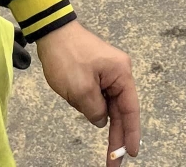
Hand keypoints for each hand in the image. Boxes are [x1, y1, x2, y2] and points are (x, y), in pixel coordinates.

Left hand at [36, 20, 139, 164]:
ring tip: (86, 118)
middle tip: (114, 161)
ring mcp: (107, 72)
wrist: (53, 32)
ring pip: (107, 104)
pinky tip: (81, 107)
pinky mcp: (96, 72)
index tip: (132, 153)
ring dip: (99, 117)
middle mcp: (119, 72)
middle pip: (121, 110)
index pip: (130, 109)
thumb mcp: (81, 91)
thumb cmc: (69, 58)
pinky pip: (98, 95)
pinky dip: (91, 106)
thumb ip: (95, 111)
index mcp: (121, 73)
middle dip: (117, 135)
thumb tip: (102, 120)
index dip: (132, 133)